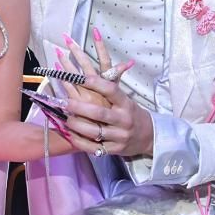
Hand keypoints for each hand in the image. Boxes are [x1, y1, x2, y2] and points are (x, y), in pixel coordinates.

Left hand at [55, 29, 151, 157]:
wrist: (148, 136)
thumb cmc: (132, 113)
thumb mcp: (126, 99)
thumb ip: (111, 86)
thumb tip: (99, 64)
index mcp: (126, 103)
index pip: (111, 91)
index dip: (96, 83)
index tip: (81, 76)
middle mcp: (123, 120)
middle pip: (100, 113)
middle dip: (80, 108)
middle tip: (65, 102)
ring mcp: (119, 136)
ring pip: (94, 131)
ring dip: (77, 125)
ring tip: (65, 118)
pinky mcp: (114, 150)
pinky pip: (93, 147)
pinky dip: (80, 141)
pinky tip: (71, 134)